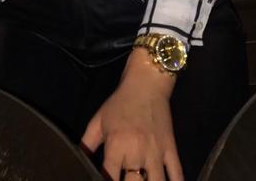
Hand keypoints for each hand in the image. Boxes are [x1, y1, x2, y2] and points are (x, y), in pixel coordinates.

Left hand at [81, 50, 182, 180]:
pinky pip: (177, 173)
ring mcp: (156, 152)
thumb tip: (78, 161)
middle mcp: (136, 151)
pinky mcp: (171, 149)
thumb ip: (87, 144)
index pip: (109, 177)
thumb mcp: (98, 120)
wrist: (147, 83)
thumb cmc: (120, 103)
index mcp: (116, 145)